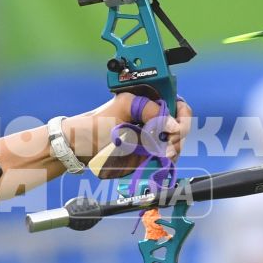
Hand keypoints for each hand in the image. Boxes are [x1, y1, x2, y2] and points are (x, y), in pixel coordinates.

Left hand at [79, 93, 193, 177]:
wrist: (80, 147)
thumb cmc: (96, 124)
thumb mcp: (123, 108)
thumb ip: (149, 109)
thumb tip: (172, 124)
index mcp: (148, 102)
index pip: (177, 103)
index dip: (182, 114)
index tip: (176, 127)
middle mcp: (153, 119)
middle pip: (181, 125)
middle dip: (180, 134)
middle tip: (169, 143)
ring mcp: (152, 138)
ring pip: (177, 143)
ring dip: (176, 148)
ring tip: (165, 153)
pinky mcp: (148, 155)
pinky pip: (167, 158)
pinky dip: (169, 160)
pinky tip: (163, 159)